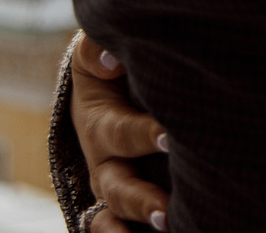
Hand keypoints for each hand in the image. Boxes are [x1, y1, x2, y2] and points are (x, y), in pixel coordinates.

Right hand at [71, 31, 170, 230]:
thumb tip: (112, 58)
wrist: (108, 83)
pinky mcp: (121, 202)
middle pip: (117, 185)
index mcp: (100, 122)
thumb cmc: (110, 65)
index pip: (122, 132)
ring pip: (117, 211)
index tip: (170, 138)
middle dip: (141, 199)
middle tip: (167, 209)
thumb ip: (98, 51)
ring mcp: (112, 185)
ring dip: (140, 220)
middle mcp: (103, 161)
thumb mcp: (96, 55)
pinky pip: (109, 228)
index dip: (144, 135)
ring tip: (167, 226)